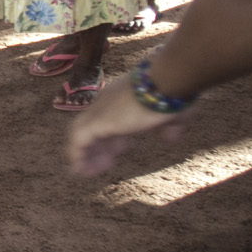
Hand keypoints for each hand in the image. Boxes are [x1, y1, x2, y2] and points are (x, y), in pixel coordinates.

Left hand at [67, 77, 189, 175]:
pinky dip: (78, 155)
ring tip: (87, 172)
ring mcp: (100, 110)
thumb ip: (170, 125)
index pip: (111, 118)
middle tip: (107, 165)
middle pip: (94, 126)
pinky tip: (81, 170)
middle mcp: (107, 102)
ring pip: (81, 134)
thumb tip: (170, 138)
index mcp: (123, 99)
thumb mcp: (173, 113)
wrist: (166, 79)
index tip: (125, 148)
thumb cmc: (173, 94)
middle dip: (98, 146)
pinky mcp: (97, 121)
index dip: (116, 135)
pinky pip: (78, 141)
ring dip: (85, 153)